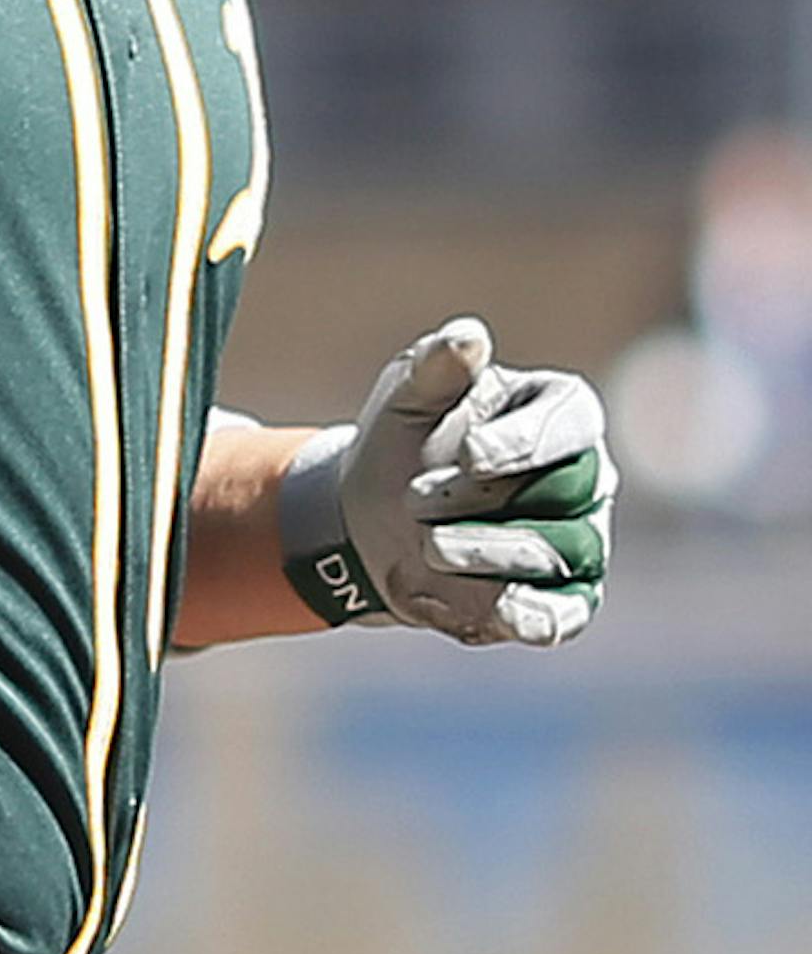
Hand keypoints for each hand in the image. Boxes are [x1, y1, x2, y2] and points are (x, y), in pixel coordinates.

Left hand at [281, 318, 615, 646]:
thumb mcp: (407, 397)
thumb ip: (437, 367)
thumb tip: (468, 338)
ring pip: (561, 552)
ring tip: (427, 546)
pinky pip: (563, 614)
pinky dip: (535, 615)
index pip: (572, 424)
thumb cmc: (402, 444)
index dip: (526, 442)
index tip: (468, 455)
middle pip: (568, 489)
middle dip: (487, 497)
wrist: (369, 523)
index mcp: (559, 414)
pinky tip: (501, 611)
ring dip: (491, 551)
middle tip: (413, 499)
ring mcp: (578, 541)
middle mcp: (585, 478)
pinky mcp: (559, 600)